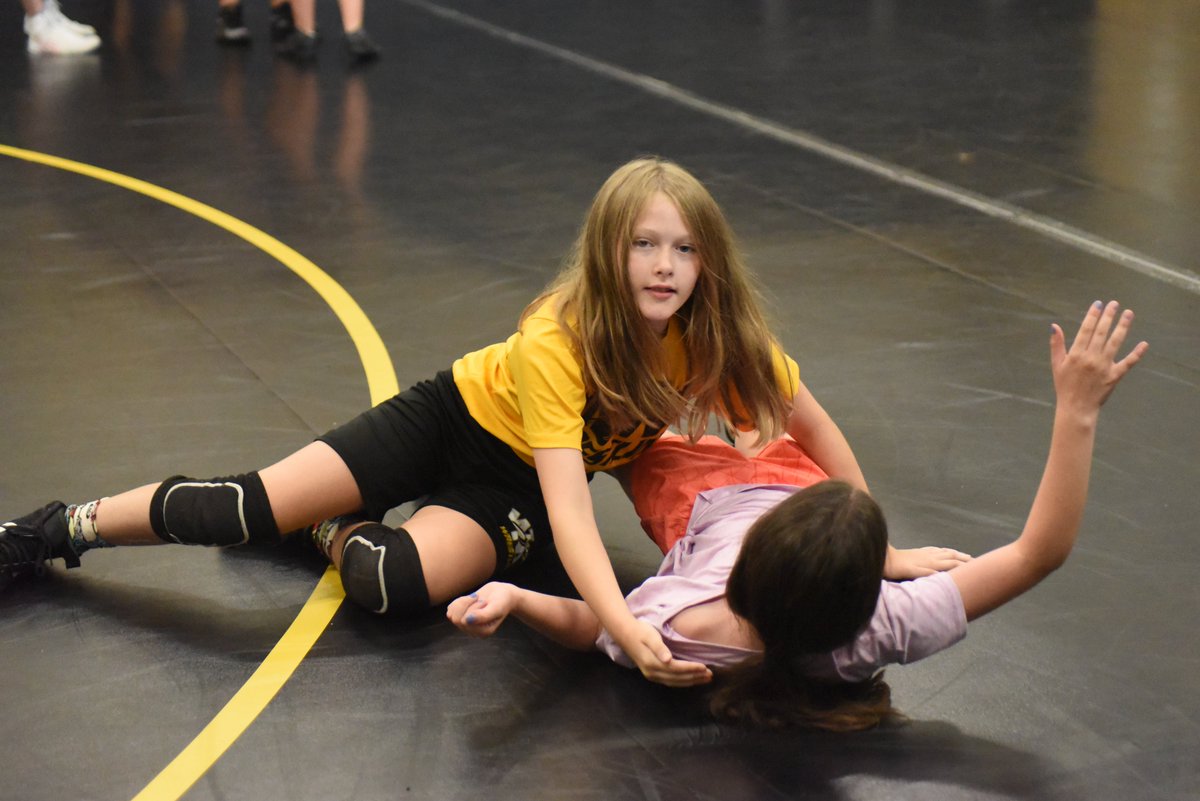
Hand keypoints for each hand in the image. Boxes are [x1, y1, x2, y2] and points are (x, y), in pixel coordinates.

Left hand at [446, 582, 517, 637]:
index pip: (465, 622)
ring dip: (463, 602)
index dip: (473, 608)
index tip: (484, 602)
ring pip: (452, 615)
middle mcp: (473, 631)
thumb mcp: (496, 607)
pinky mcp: (461, 616)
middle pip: (457, 619)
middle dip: (467, 604)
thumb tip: (467, 620)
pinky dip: (458, 601)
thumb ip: (484, 616)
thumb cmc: (502, 601)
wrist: (501, 593)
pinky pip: (450, 610)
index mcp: (483, 632)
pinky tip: (470, 599)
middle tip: (479, 599)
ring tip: (476, 599)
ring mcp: (466, 625)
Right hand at [616, 620, 712, 687]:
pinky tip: (691, 680)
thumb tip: (668, 660)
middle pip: (677, 678)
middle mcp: (652, 672)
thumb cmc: (640, 631)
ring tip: (705, 679)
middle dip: (695, 677)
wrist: (625, 634)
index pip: (676, 669)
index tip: (705, 667)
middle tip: (710, 675)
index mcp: (652, 663)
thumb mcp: (650, 636)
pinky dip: (682, 682)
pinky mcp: (652, 674)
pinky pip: (670, 681)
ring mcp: (651, 675)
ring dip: (691, 681)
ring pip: (675, 682)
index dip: (691, 669)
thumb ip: (659, 648)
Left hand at [884, 545, 971, 579]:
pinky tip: (944, 551)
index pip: (952, 563)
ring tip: (966, 556)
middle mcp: (930, 556)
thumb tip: (944, 576)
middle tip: (977, 562)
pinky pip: (935, 550)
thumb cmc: (897, 569)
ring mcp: (925, 553)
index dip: (964, 565)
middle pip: (951, 556)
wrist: (884, 558)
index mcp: (931, 563)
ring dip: (956, 554)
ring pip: (945, 552)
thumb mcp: (912, 573)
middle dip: (964, 559)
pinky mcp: (918, 552)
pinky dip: (944, 551)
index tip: (977, 567)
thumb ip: (928, 574)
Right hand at [1051, 301, 1148, 417]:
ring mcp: (1104, 366)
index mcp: (1076, 354)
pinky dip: (1137, 353)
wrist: (1076, 407)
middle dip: (1109, 316)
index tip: (1098, 304)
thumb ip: (1056, 344)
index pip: (1086, 330)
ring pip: (1116, 342)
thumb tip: (1054, 326)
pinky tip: (1144, 344)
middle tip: (1115, 303)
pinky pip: (1128, 363)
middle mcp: (1091, 358)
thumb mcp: (1056, 364)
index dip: (1092, 316)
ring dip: (1123, 327)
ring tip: (1129, 313)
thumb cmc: (1064, 385)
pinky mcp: (1115, 376)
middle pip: (1102, 332)